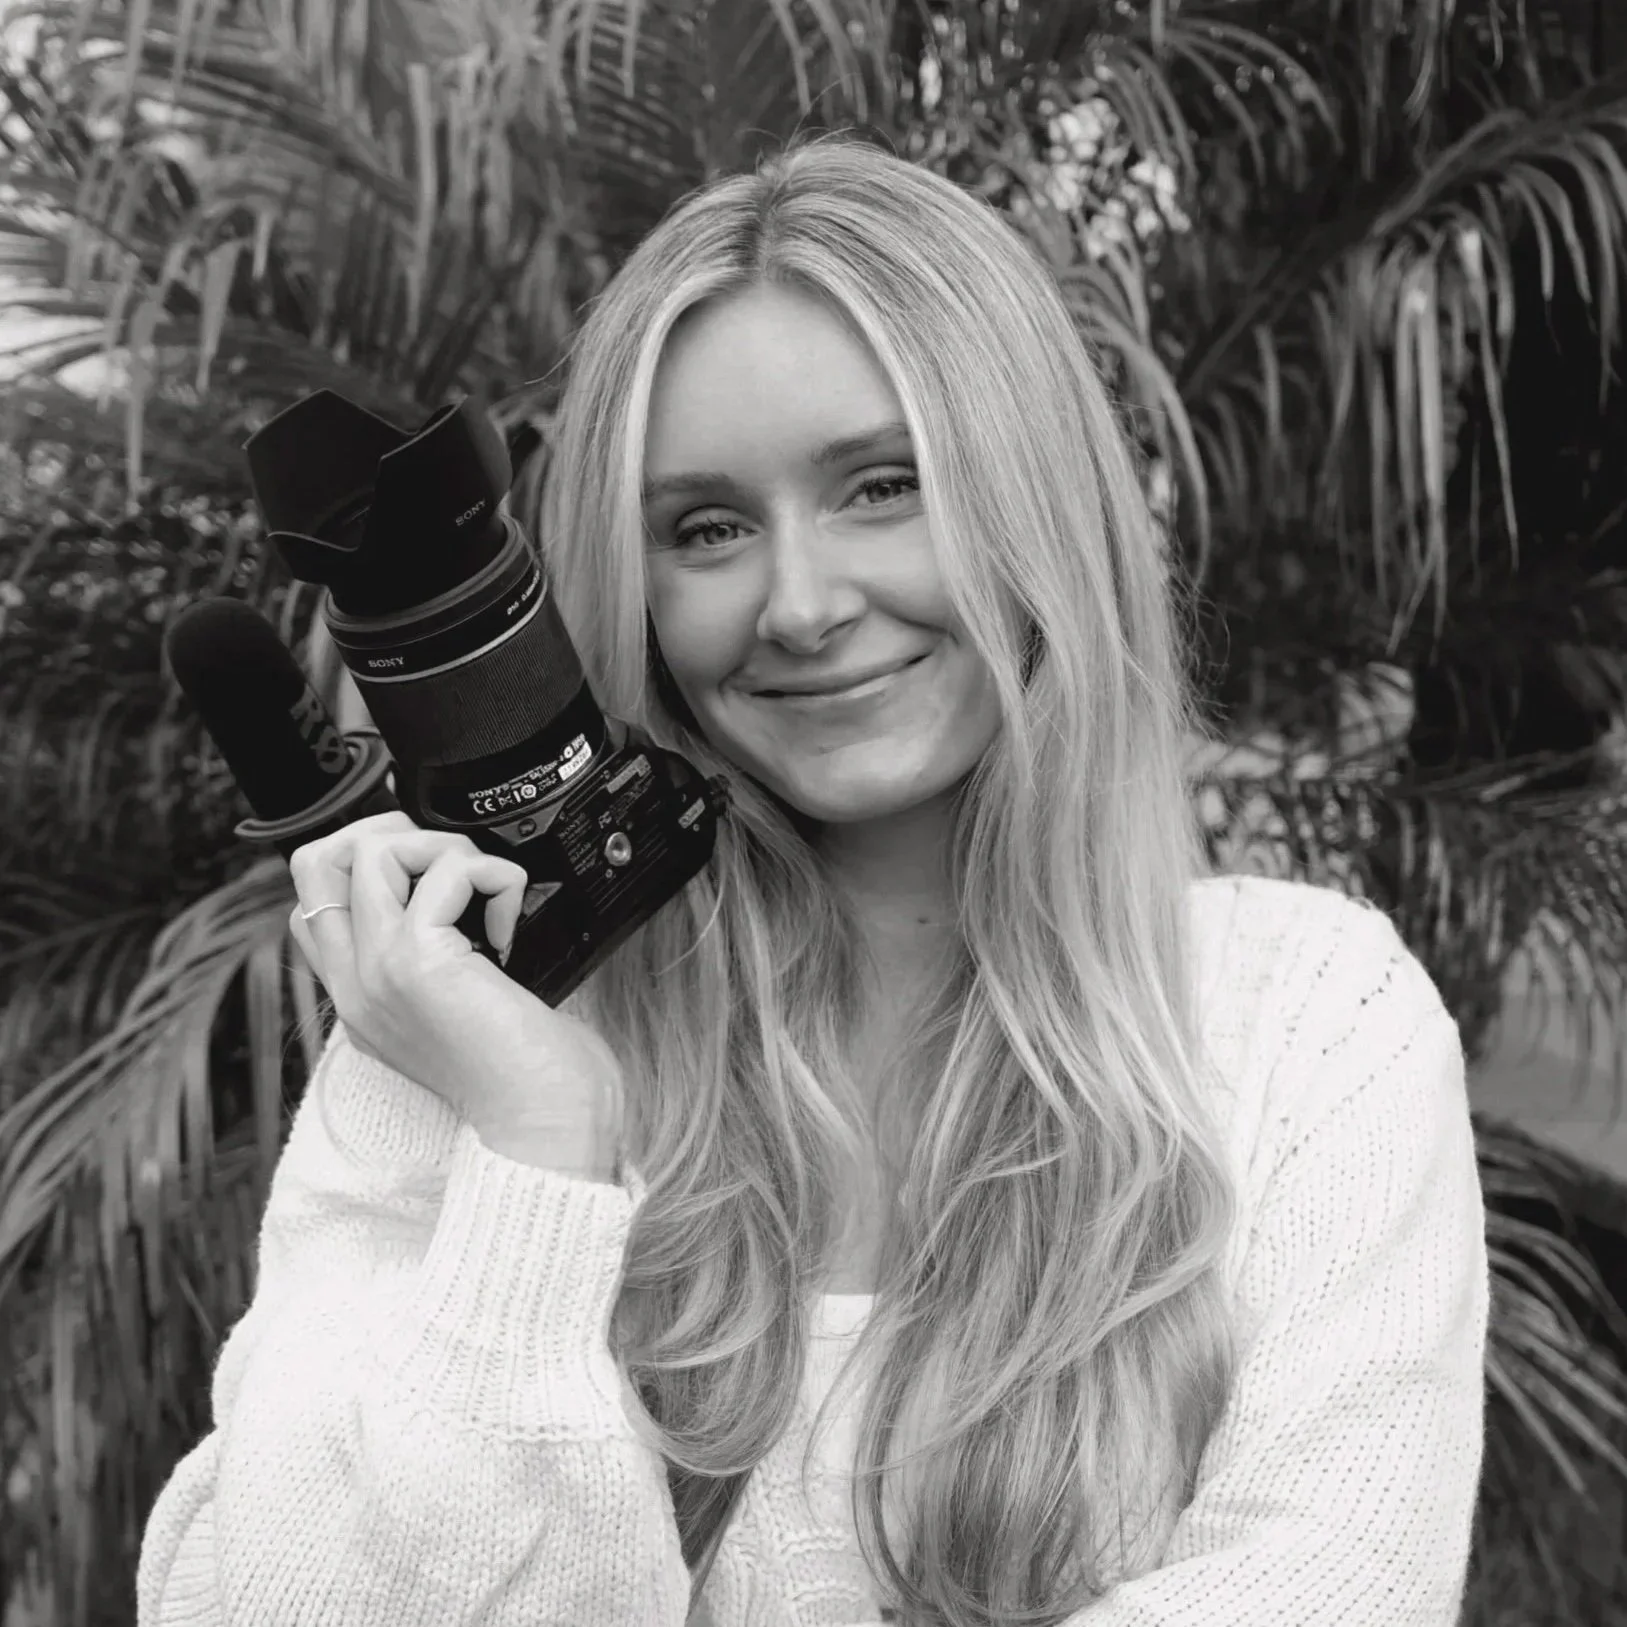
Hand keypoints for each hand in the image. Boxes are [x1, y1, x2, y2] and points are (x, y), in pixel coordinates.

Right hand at [286, 812, 623, 1179]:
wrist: (543, 1124)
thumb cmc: (525, 1074)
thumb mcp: (461, 1012)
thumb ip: (440, 963)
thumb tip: (462, 901)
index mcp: (360, 999)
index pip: (312, 904)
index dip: (361, 865)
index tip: (427, 873)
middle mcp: (356, 985)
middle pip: (317, 863)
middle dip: (387, 834)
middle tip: (450, 865)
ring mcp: (379, 971)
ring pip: (369, 852)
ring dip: (443, 849)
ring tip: (485, 892)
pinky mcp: (418, 961)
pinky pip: (446, 873)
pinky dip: (493, 876)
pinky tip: (511, 925)